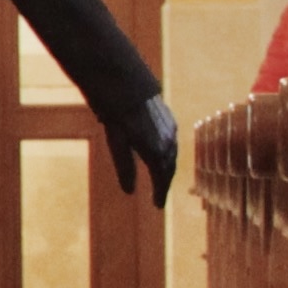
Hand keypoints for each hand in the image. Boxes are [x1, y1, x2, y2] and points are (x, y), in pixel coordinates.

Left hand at [113, 93, 183, 207]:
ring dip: (168, 169)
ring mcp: (171, 128)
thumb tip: (129, 191)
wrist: (125, 82)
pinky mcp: (169, 119)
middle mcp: (168, 140)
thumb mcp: (115, 141)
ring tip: (161, 179)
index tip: (157, 205)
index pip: (161, 178)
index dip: (160, 193)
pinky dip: (168, 154)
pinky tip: (163, 156)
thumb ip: (125, 166)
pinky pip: (172, 143)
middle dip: (165, 183)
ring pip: (172, 154)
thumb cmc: (115, 111)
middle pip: (169, 168)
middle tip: (159, 196)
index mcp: (156, 149)